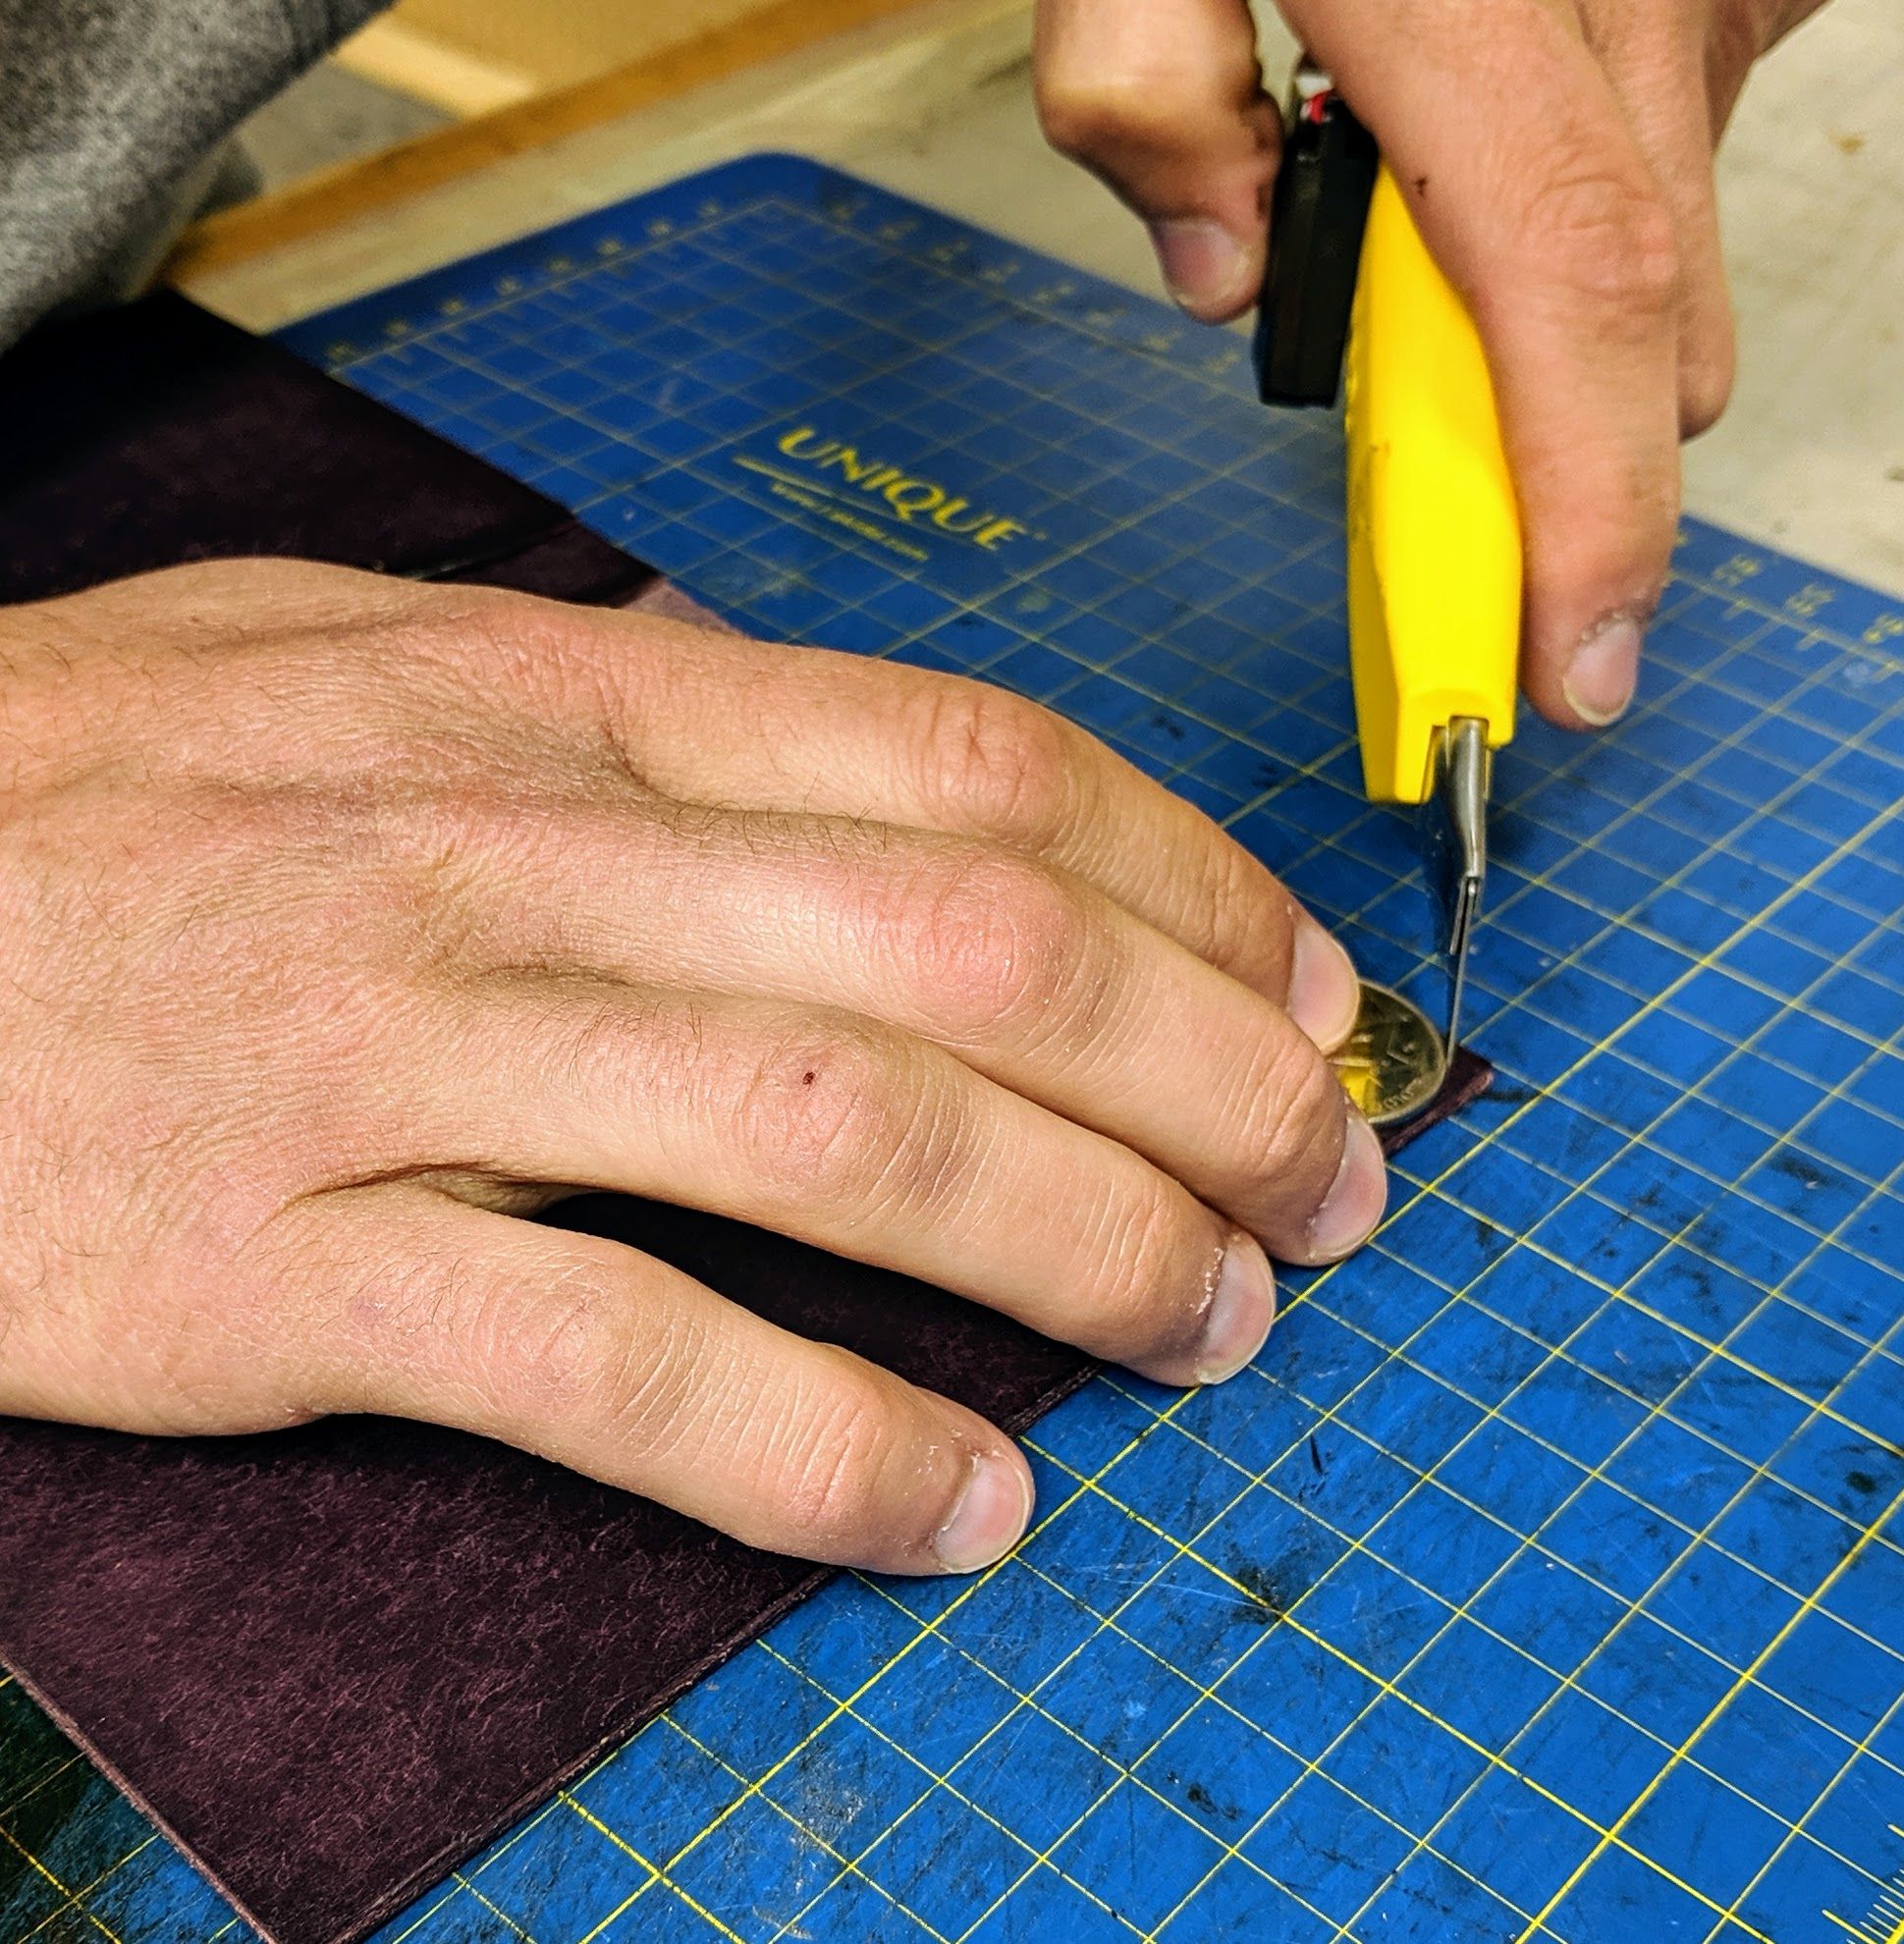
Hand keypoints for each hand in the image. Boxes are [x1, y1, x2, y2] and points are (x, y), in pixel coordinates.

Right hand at [0, 559, 1380, 1573]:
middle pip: (968, 953)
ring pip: (842, 1145)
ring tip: (1209, 1327)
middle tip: (1325, 1186)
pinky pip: (619, 1362)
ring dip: (1078, 1247)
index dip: (1187, 887)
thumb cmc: (102, 788)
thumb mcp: (367, 661)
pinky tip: (960, 1504)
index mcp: (564, 707)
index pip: (973, 769)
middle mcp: (520, 856)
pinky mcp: (287, 1260)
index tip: (1300, 987)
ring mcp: (406, 1054)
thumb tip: (837, 750)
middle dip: (1203, 1076)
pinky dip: (824, 1446)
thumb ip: (618, 704)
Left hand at [1034, 0, 1830, 727]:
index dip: (1588, 517)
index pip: (1570, 302)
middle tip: (1436, 473)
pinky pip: (1696, 125)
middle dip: (1560, 455)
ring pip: (1674, 242)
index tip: (1576, 672)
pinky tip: (1507, 111)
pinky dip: (1606, 180)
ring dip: (1566, 312)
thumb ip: (1135, 94)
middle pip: (1649, 320)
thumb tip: (1217, 278)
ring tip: (1426, 227)